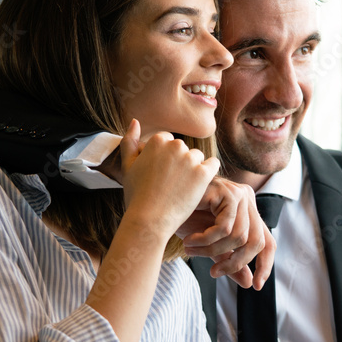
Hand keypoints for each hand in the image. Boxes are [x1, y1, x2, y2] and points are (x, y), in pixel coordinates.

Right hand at [119, 120, 220, 238]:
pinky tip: (199, 184)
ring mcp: (191, 159)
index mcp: (157, 140)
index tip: (160, 175)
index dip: (164, 159)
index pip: (167, 141)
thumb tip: (135, 121)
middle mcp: (175, 146)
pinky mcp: (204, 174)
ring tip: (181, 188)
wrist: (149, 220)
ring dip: (193, 168)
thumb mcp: (127, 166)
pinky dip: (208, 172)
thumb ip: (129, 141)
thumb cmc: (136, 196)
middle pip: (183, 149)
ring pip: (197, 157)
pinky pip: (213, 164)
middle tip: (170, 184)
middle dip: (179, 163)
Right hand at [180, 178, 275, 288]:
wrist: (159, 200)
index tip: (256, 286)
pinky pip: (225, 228)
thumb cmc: (181, 217)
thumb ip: (229, 260)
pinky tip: (189, 239)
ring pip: (239, 237)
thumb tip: (249, 283)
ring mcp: (239, 194)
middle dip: (235, 264)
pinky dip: (205, 240)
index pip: (267, 242)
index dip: (265, 265)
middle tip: (213, 273)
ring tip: (190, 249)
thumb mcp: (210, 243)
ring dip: (211, 250)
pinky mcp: (227, 191)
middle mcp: (247, 199)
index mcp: (247, 211)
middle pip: (256, 242)